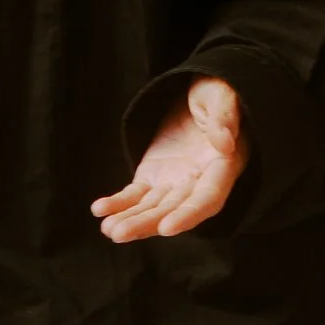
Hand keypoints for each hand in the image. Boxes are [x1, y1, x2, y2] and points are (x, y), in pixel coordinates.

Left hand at [91, 79, 247, 243]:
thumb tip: (224, 142)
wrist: (200, 93)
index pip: (208, 199)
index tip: (167, 229)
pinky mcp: (154, 177)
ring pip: (152, 208)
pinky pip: (136, 195)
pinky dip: (118, 203)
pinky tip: (99, 210)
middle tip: (119, 233)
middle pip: (174, 210)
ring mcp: (175, 182)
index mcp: (223, 166)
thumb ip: (224, 117)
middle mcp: (200, 182)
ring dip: (130, 219)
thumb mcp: (222, 95)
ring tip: (107, 229)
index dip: (188, 215)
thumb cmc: (217, 91)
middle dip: (147, 223)